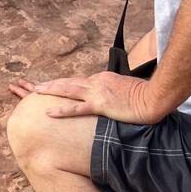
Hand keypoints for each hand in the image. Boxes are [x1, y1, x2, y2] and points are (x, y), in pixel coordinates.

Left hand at [14, 72, 163, 124]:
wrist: (156, 96)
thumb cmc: (146, 94)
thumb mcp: (127, 89)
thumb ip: (115, 90)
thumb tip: (111, 96)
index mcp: (102, 78)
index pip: (79, 82)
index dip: (64, 85)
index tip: (52, 87)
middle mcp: (96, 82)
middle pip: (68, 82)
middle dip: (50, 84)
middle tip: (34, 86)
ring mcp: (97, 92)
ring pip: (67, 90)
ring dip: (49, 90)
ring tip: (33, 92)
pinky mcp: (101, 105)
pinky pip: (77, 108)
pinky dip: (61, 110)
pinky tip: (48, 112)